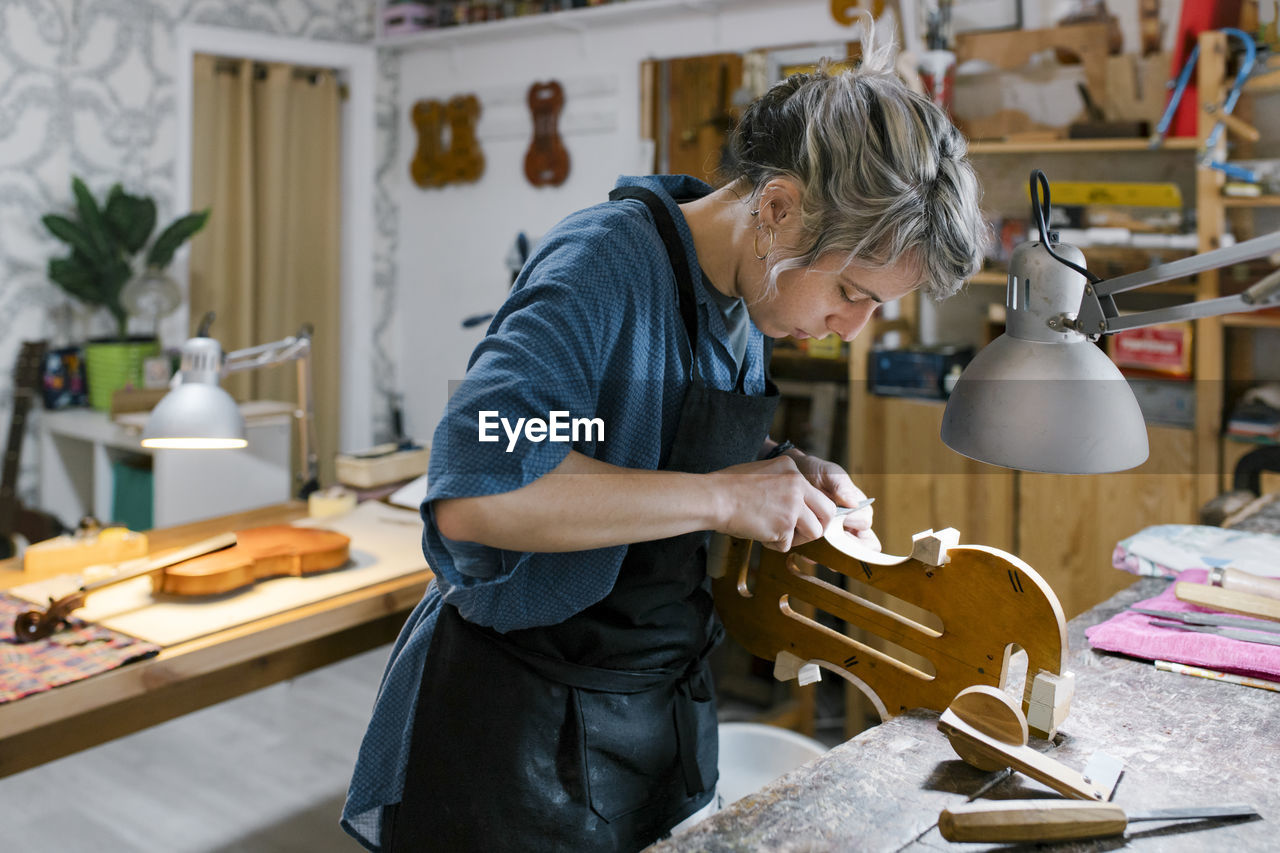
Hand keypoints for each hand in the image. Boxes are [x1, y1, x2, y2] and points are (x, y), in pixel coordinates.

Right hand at [708, 456, 837, 550]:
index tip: (801, 517)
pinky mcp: (784, 526)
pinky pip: (788, 545)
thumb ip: (782, 483)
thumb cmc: (728, 486)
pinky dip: (774, 544)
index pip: (816, 493)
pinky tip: (759, 533)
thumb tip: (796, 504)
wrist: (714, 498)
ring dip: (797, 538)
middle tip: (802, 533)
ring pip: (814, 532)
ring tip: (776, 534)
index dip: (811, 509)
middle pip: (828, 511)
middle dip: (818, 526)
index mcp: (791, 467)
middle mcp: (797, 484)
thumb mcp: (762, 472)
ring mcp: (793, 506)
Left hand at [789, 452, 880, 551]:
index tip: (842, 519)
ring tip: (821, 553)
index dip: (855, 524)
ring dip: (834, 556)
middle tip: (834, 543)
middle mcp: (849, 523)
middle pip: (861, 545)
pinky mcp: (816, 539)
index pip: (865, 523)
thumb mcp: (828, 473)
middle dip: (850, 549)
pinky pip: (822, 554)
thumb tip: (854, 503)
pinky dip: (817, 556)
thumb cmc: (814, 472)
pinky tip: (808, 554)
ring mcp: (833, 533)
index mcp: (856, 507)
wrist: (789, 476)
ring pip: (842, 553)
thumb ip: (841, 484)